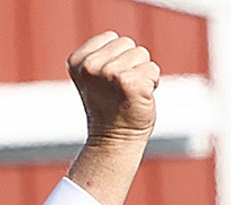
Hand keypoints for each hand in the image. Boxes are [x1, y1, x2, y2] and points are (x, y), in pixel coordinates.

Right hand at [64, 32, 160, 204]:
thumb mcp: (96, 76)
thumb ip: (103, 55)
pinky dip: (152, 83)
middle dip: (131, 63)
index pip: (111, 37)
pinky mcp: (130, 83)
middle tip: (120, 89)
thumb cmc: (109, 107)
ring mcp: (110, 73)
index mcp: (77, 61)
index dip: (117, 57)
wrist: (113, 141)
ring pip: (142, 54)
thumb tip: (125, 43)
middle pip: (128, 43)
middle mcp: (90, 66)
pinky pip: (153, 69)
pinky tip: (139, 98)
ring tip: (129, 93)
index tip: (108, 82)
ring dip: (142, 73)